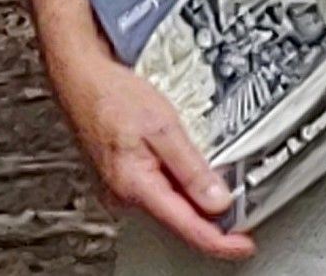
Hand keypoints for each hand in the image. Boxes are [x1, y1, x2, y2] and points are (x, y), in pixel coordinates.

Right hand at [61, 57, 255, 261]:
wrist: (81, 81)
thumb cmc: (113, 96)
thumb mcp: (163, 126)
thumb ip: (192, 168)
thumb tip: (218, 201)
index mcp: (136, 186)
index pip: (187, 228)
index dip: (220, 241)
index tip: (243, 245)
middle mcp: (124, 198)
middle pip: (178, 221)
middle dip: (210, 219)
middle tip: (240, 209)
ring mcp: (119, 193)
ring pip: (167, 208)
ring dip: (193, 202)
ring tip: (212, 182)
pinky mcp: (119, 183)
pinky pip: (155, 195)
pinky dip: (176, 189)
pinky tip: (184, 172)